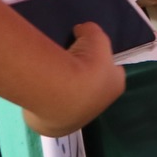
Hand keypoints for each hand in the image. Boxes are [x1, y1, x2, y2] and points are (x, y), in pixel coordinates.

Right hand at [22, 22, 125, 136]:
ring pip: (73, 101)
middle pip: (93, 88)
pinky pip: (53, 110)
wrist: (60, 93)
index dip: (102, 60)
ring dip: (64, 91)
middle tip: (67, 62)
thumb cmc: (87, 64)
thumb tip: (81, 30)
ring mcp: (79, 118)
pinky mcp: (56, 126)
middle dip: (83, 77)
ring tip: (50, 75)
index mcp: (116, 84)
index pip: (113, 70)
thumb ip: (90, 31)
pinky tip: (40, 89)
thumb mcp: (94, 36)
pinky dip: (48, 101)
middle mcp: (100, 105)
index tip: (89, 53)